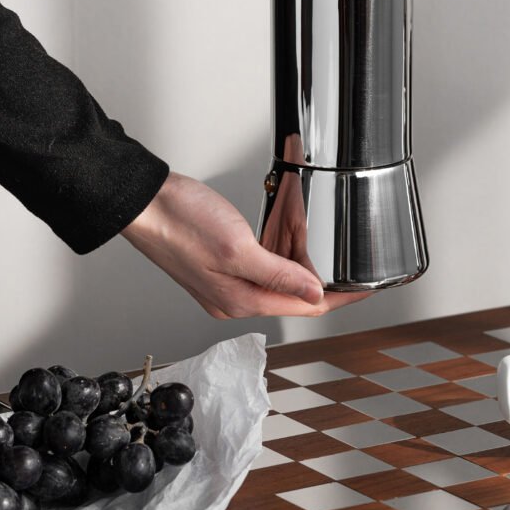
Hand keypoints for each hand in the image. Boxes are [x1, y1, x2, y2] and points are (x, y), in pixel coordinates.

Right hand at [120, 171, 368, 317]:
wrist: (144, 203)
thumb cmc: (180, 223)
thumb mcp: (237, 248)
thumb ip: (278, 274)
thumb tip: (314, 293)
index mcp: (242, 301)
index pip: (305, 306)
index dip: (339, 296)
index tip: (365, 288)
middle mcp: (236, 296)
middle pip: (294, 287)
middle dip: (316, 260)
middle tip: (335, 235)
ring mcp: (228, 278)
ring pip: (279, 267)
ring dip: (295, 244)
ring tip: (306, 218)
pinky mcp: (221, 260)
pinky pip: (262, 254)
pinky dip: (276, 236)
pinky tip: (281, 218)